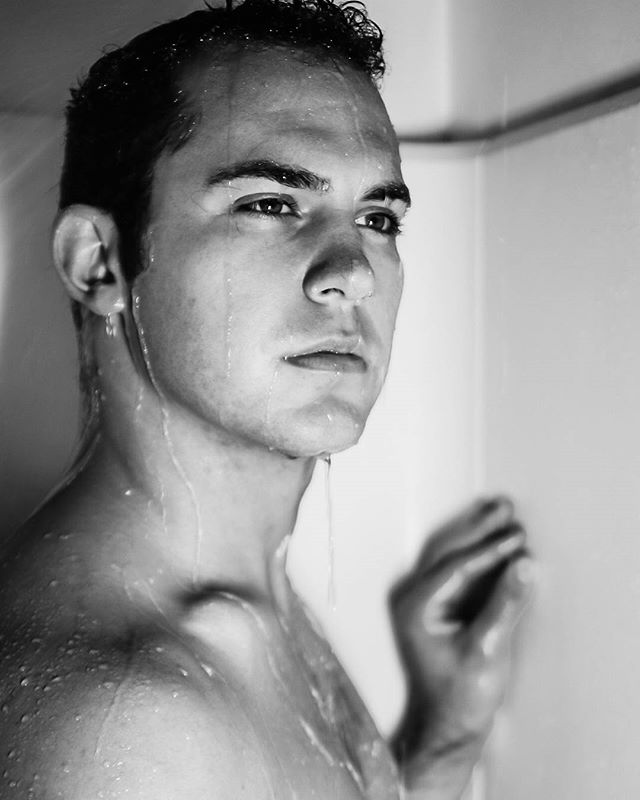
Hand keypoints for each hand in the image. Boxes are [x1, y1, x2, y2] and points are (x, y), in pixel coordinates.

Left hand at [389, 497, 533, 797]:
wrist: (447, 726)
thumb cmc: (460, 695)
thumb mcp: (487, 649)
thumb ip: (504, 605)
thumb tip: (524, 566)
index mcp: (416, 606)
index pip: (456, 566)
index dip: (488, 550)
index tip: (517, 539)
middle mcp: (413, 598)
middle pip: (447, 550)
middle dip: (478, 528)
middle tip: (506, 508)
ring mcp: (421, 601)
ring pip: (449, 555)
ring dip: (476, 534)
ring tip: (502, 514)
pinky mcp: (435, 608)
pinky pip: (455, 570)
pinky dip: (476, 554)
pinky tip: (494, 542)